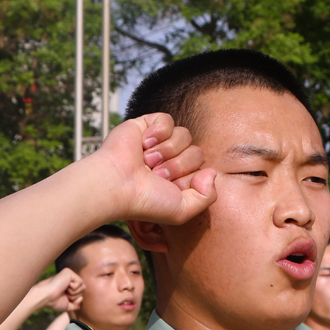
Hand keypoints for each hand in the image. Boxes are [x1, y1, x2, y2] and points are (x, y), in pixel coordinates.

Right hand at [35, 269, 84, 312]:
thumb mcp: (67, 305)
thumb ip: (75, 304)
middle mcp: (68, 278)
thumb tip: (82, 299)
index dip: (75, 299)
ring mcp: (68, 274)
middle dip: (75, 296)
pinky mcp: (68, 272)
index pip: (80, 292)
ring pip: (83, 286)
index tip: (65, 298)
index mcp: (67, 285)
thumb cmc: (53, 302)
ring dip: (74, 293)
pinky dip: (74, 288)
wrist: (45, 297)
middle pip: (83, 289)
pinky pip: (80, 282)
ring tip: (64, 291)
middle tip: (64, 295)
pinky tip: (65, 286)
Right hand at [93, 113, 216, 224]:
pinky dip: (159, 132)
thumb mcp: (183, 210)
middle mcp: (172, 160)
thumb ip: (208, 197)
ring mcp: (160, 143)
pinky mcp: (146, 125)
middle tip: (156, 174)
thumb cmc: (146, 201)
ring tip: (147, 161)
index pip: (203, 169)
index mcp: (181, 179)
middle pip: (197, 152)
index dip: (189, 178)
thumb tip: (212, 172)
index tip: (169, 187)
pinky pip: (168, 120)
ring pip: (185, 135)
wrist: (117, 185)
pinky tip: (144, 143)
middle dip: (178, 165)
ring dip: (167, 150)